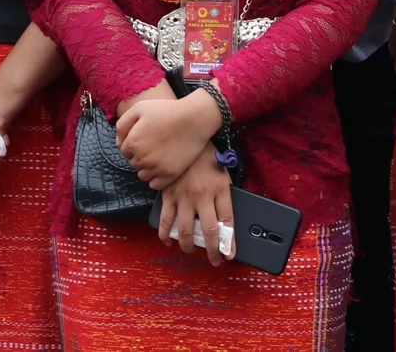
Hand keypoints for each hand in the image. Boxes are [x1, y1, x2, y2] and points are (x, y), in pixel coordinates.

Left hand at [117, 92, 218, 188]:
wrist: (194, 118)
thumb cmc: (167, 110)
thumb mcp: (139, 108)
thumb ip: (122, 125)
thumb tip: (118, 143)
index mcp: (132, 143)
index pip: (125, 150)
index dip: (134, 143)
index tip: (146, 137)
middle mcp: (142, 158)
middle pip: (134, 163)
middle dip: (140, 155)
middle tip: (155, 144)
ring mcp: (156, 168)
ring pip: (143, 175)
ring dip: (147, 168)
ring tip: (159, 155)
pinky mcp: (170, 175)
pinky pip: (154, 184)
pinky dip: (156, 178)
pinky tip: (163, 166)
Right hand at [157, 145, 234, 265]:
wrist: (185, 135)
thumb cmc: (206, 155)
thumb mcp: (223, 171)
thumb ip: (224, 193)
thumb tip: (226, 219)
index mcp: (220, 189)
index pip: (228, 221)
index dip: (230, 242)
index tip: (229, 255)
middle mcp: (202, 196)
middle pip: (209, 231)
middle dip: (212, 251)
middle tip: (213, 260)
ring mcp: (183, 197)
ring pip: (185, 230)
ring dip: (189, 246)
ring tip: (191, 251)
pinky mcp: (168, 195)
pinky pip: (166, 220)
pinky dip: (165, 234)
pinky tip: (168, 241)